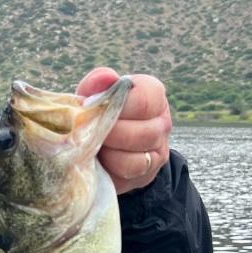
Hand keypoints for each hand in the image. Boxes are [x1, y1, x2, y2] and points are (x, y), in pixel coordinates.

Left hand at [76, 68, 171, 195]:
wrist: (104, 142)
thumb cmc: (100, 111)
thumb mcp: (94, 93)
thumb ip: (97, 83)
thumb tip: (105, 78)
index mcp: (153, 94)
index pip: (144, 100)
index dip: (116, 107)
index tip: (92, 108)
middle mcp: (162, 121)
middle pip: (142, 133)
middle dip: (110, 134)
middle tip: (89, 132)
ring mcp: (159, 149)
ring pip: (137, 158)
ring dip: (109, 153)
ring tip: (94, 146)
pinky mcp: (149, 171)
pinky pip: (131, 174)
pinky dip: (111, 168)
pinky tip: (100, 160)